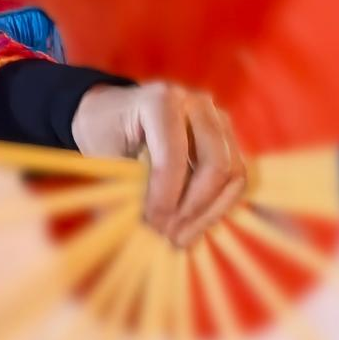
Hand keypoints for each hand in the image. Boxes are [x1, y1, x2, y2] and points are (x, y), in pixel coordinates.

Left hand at [69, 80, 247, 247]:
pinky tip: (191, 228)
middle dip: (192, 208)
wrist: (113, 112)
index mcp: (161, 101)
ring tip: (179, 239)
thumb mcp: (103, 156)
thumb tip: (141, 235)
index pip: (173, 157)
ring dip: (208, 213)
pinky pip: (235, 178)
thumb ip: (122, 190)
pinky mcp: (228, 138)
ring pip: (232, 174)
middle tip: (167, 236)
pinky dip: (217, 207)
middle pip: (215, 165)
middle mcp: (197, 104)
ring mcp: (218, 119)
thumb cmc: (105, 132)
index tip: (151, 226)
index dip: (165, 197)